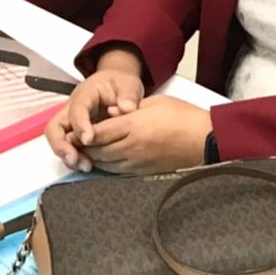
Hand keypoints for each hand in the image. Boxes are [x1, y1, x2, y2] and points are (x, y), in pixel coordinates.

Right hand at [43, 55, 145, 169]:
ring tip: (85, 166)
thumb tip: (126, 108)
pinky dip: (75, 158)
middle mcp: (72, 109)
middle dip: (61, 145)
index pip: (77, 109)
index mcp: (85, 94)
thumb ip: (128, 95)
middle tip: (76, 159)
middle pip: (55, 128)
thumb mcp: (128, 84)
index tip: (89, 139)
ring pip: (59, 141)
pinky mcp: (76, 135)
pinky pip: (69, 148)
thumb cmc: (120, 84)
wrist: (117, 85)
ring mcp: (71, 123)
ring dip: (68, 156)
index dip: (80, 124)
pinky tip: (89, 166)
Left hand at [80, 96, 212, 175]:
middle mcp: (131, 146)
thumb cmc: (182, 117)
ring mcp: (137, 162)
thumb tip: (111, 112)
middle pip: (98, 151)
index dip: (82, 134)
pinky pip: (117, 171)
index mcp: (133, 126)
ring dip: (93, 158)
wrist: (203, 139)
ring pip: (105, 164)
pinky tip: (104, 160)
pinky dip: (106, 166)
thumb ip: (130, 107)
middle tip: (73, 142)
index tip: (72, 131)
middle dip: (83, 147)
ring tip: (85, 151)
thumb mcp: (154, 102)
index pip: (99, 132)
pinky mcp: (143, 172)